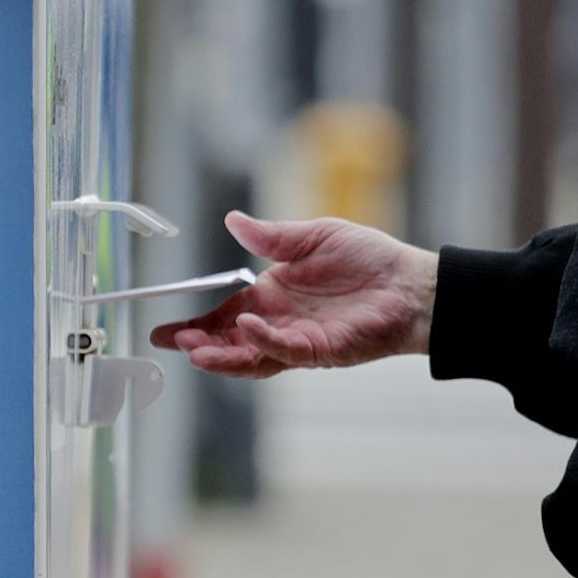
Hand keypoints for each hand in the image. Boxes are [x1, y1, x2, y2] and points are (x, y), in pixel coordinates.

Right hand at [149, 212, 438, 378]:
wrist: (413, 283)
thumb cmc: (370, 259)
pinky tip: (247, 326)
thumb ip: (271, 236)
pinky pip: (285, 350)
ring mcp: (298, 340)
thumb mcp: (313, 236)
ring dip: (222, 354)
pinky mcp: (321, 351)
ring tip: (195, 349)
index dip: (194, 324)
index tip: (164, 331)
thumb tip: (232, 220)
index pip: (224, 315)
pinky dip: (262, 341)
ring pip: (251, 356)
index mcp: (272, 296)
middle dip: (199, 344)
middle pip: (229, 341)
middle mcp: (279, 323)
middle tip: (172, 343)